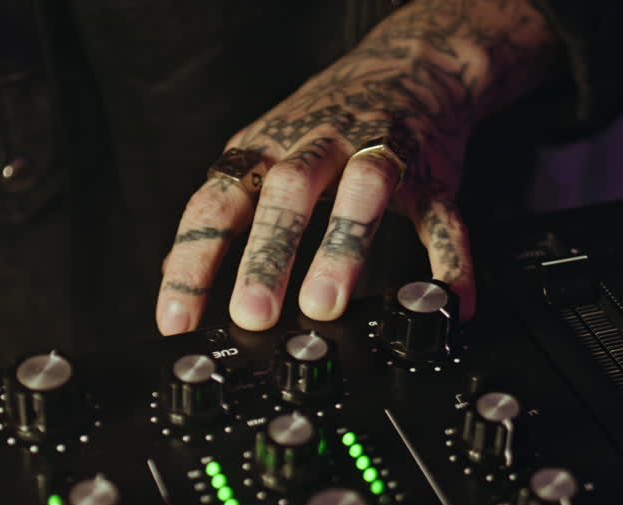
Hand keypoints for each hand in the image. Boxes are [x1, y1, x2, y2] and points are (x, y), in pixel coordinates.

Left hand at [156, 0, 554, 333]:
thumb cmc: (323, 126)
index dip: (193, 263)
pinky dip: (449, 262)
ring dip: (342, 248)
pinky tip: (449, 303)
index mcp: (265, 152)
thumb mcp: (259, 155)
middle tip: (252, 314)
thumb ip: (225, 214)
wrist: (410, 67)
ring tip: (324, 306)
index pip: (216, 205)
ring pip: (363, 191)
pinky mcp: (434, 175)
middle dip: (268, 255)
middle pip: (288, 192)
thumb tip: (173, 278)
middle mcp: (318, 147)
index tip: (176, 320)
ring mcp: (379, 156)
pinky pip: (442, 218)